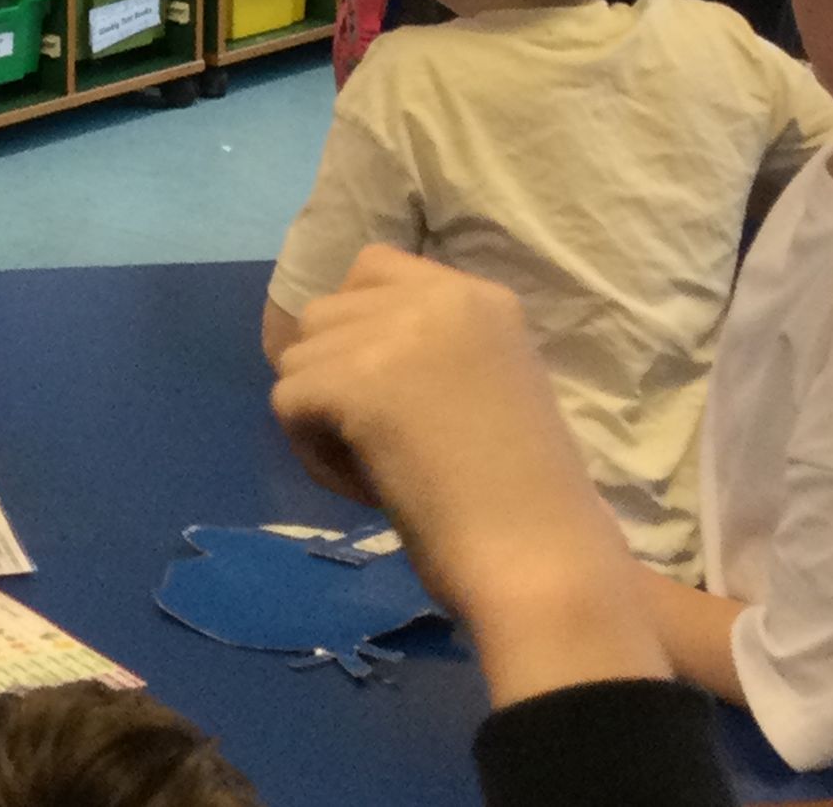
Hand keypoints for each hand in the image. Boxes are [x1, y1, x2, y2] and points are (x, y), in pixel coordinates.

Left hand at [270, 248, 657, 701]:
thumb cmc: (526, 502)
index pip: (374, 269)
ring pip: (299, 356)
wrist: (544, 564)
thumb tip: (342, 347)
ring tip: (376, 468)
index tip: (387, 393)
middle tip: (382, 443)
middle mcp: (440, 295)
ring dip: (321, 415)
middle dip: (336, 376)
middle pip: (327, 312)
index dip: (361, 330)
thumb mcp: (489, 385)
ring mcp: (396, 333)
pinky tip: (365, 491)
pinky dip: (312, 453)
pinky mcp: (359, 381)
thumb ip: (429, 350)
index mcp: (481, 297)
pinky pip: (287, 400)